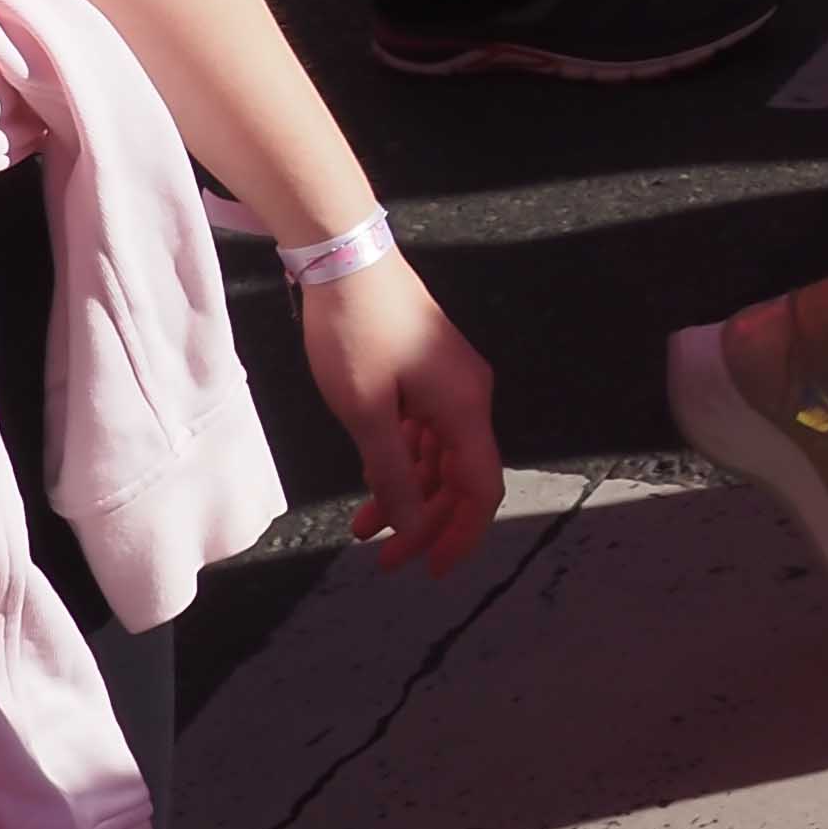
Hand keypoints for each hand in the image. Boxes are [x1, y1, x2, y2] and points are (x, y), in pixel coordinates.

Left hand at [300, 255, 502, 579]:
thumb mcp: (366, 411)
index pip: (481, 487)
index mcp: (465, 408)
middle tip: (385, 559)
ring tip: (363, 528)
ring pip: (439, 457)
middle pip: (461, 477)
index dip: (462, 534)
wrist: (346, 259)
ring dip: (407, 495)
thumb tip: (411, 523)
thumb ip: (393, 471)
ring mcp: (450, 384)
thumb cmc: (356, 333)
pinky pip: (424, 432)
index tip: (430, 569)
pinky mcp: (429, 372)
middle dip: (426, 522)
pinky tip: (371, 481)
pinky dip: (400, 462)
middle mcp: (469, 398)